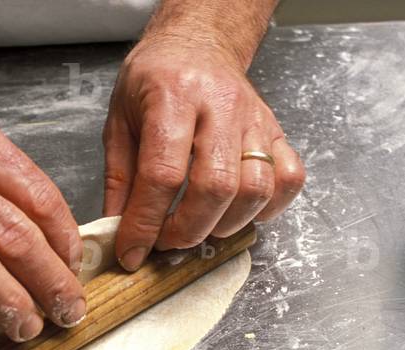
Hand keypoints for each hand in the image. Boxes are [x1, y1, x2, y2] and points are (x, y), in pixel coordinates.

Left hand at [102, 35, 305, 270]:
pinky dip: (267, 208)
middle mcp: (220, 106)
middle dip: (188, 229)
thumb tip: (116, 230)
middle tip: (166, 242)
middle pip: (216, 185)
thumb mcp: (119, 122)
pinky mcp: (276, 131)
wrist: (197, 44)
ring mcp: (254, 119)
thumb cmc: (154, 81)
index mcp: (173, 97)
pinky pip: (288, 179)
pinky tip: (237, 212)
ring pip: (256, 188)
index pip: (162, 173)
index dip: (145, 223)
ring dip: (225, 224)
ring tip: (198, 228)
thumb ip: (119, 179)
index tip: (132, 251)